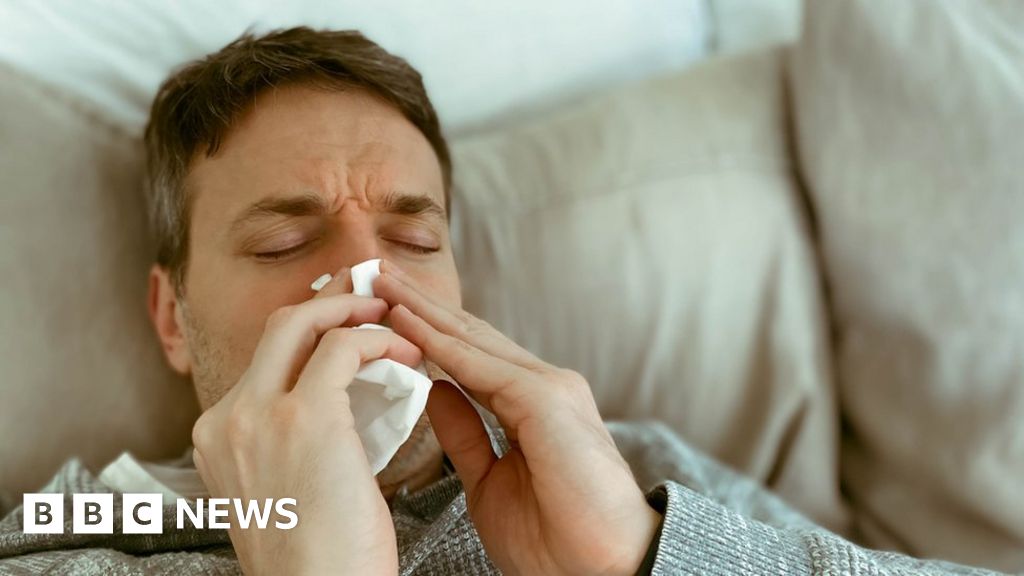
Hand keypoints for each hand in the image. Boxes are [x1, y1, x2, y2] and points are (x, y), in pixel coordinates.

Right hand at [191, 267, 416, 575]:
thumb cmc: (318, 561)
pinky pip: (344, 347)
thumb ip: (289, 443)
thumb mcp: (283, 492)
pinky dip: (378, 339)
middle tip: (367, 294)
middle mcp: (228, 418)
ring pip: (305, 323)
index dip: (310, 330)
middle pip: (277, 327)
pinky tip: (404, 353)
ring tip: (393, 320)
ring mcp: (260, 415)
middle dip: (327, 300)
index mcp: (219, 436)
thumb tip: (332, 408)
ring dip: (355, 312)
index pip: (265, 359)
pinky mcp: (305, 417)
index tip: (345, 320)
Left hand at [374, 261, 661, 575]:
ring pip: (474, 341)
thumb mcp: (489, 481)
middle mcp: (544, 385)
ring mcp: (550, 388)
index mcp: (532, 405)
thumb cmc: (556, 537)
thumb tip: (435, 391)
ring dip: (426, 312)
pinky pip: (483, 367)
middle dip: (422, 305)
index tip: (385, 309)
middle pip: (470, 335)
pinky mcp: (548, 400)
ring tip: (385, 283)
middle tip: (377, 274)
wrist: (604, 570)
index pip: (470, 355)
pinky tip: (409, 323)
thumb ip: (465, 433)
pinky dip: (442, 344)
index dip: (427, 330)